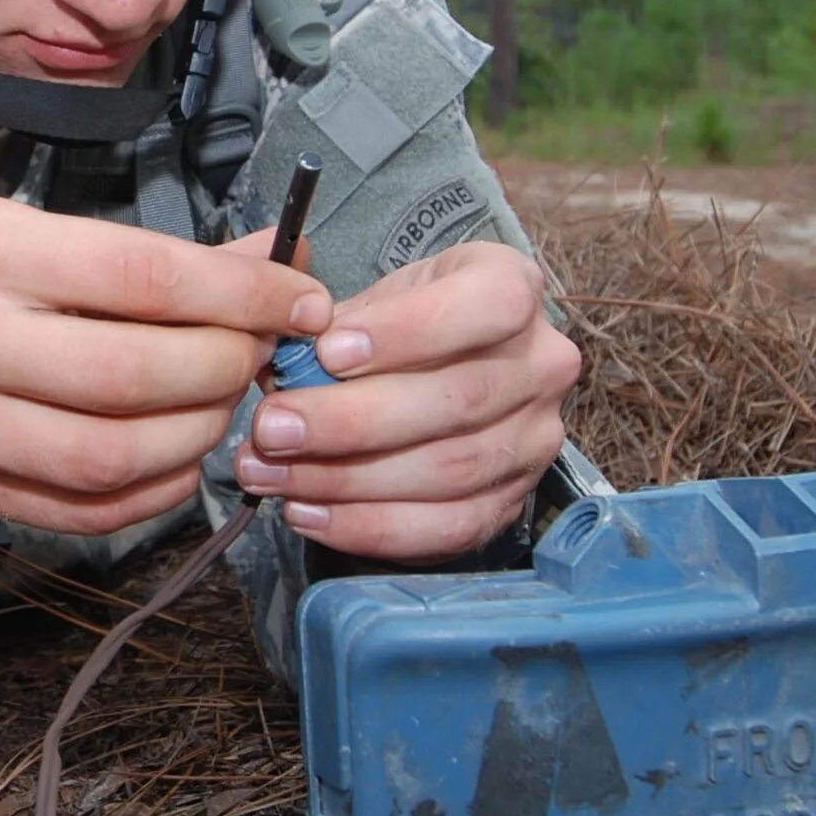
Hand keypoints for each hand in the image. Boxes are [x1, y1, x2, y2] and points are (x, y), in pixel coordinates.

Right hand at [0, 193, 329, 547]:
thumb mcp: (4, 231)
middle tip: (266, 352)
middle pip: (137, 371)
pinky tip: (181, 452)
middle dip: (230, 365)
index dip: (242, 294)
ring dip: (202, 431)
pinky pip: (90, 508)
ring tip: (226, 399)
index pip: (140, 275)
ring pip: (118, 452)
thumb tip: (271, 258)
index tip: (301, 299)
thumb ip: (132, 252)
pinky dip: (160, 487)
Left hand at [230, 241, 581, 560]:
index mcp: (514, 287)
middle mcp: (542, 364)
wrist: (442, 367)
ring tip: (272, 473)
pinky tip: (308, 511)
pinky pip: (446, 528)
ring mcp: (534, 438)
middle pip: (459, 400)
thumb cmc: (400, 324)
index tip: (327, 352)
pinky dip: (368, 527)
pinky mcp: (513, 501)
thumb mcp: (375, 297)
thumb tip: (280, 373)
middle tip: (272, 428)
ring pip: (449, 470)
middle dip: (352, 421)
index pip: (488, 305)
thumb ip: (333, 326)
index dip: (408, 332)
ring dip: (347, 480)